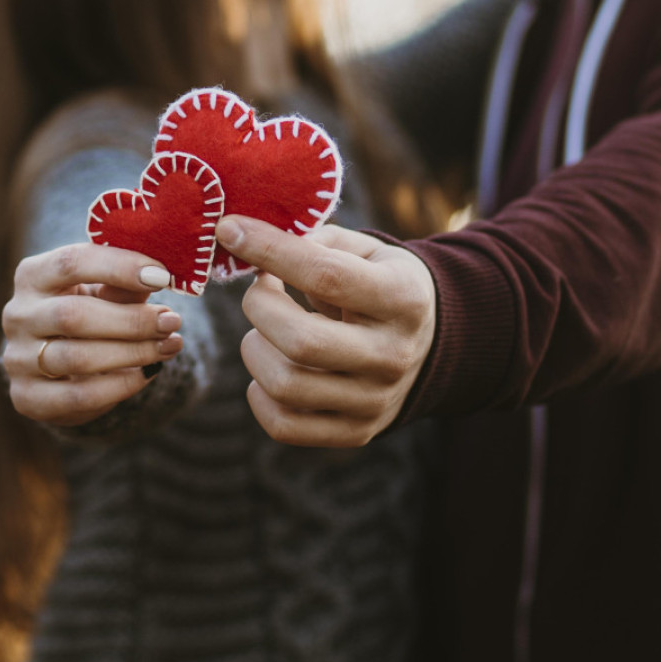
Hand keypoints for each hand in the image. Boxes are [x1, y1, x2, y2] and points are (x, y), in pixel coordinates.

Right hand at [1, 243, 183, 426]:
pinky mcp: (27, 397)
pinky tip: (147, 373)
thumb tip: (160, 279)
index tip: (162, 277)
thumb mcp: (104, 293)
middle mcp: (17, 315)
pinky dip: (120, 386)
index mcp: (33, 276)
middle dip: (131, 321)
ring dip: (132, 353)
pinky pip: (79, 396)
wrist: (58, 366)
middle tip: (172, 321)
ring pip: (78, 358)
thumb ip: (126, 286)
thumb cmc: (87, 314)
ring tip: (169, 346)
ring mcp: (17, 358)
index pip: (71, 263)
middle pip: (73, 316)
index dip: (119, 267)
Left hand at [217, 215, 436, 447]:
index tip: (230, 230)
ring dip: (255, 350)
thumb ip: (314, 241)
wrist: (430, 346)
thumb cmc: (381, 285)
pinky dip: (259, 395)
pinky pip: (284, 425)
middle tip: (259, 291)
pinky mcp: (356, 432)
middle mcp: (393, 354)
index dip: (270, 250)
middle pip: (301, 341)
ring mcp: (375, 400)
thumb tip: (248, 241)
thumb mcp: (366, 251)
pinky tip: (268, 368)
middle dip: (259, 307)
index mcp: (402, 298)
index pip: (325, 275)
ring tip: (264, 332)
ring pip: (285, 385)